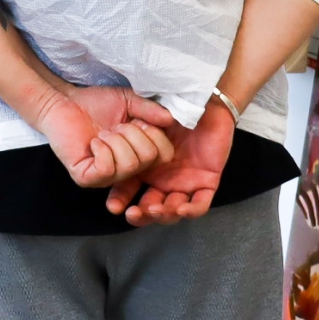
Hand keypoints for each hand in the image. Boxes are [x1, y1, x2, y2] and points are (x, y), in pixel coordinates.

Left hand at [32, 83, 178, 188]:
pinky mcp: (87, 179)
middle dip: (132, 133)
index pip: (165, 155)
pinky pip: (106, 168)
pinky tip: (93, 143)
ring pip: (129, 165)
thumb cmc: (97, 103)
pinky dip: (102, 149)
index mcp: (141, 155)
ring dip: (115, 140)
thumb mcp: (130, 102)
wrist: (65, 101)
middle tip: (116, 127)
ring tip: (103, 134)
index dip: (154, 134)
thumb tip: (171, 119)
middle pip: (149, 159)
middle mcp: (127, 171)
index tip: (137, 121)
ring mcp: (107, 178)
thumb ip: (150, 110)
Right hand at [109, 95, 234, 225]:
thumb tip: (111, 136)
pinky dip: (191, 210)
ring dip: (162, 215)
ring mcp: (185, 184)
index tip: (113, 206)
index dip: (120, 200)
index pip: (130, 190)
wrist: (204, 104)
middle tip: (131, 213)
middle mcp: (164, 181)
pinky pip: (200, 204)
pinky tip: (180, 208)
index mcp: (147, 169)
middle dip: (140, 215)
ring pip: (172, 211)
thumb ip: (132, 132)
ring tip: (153, 209)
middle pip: (149, 208)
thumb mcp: (148, 120)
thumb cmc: (175, 111)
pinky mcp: (207, 183)